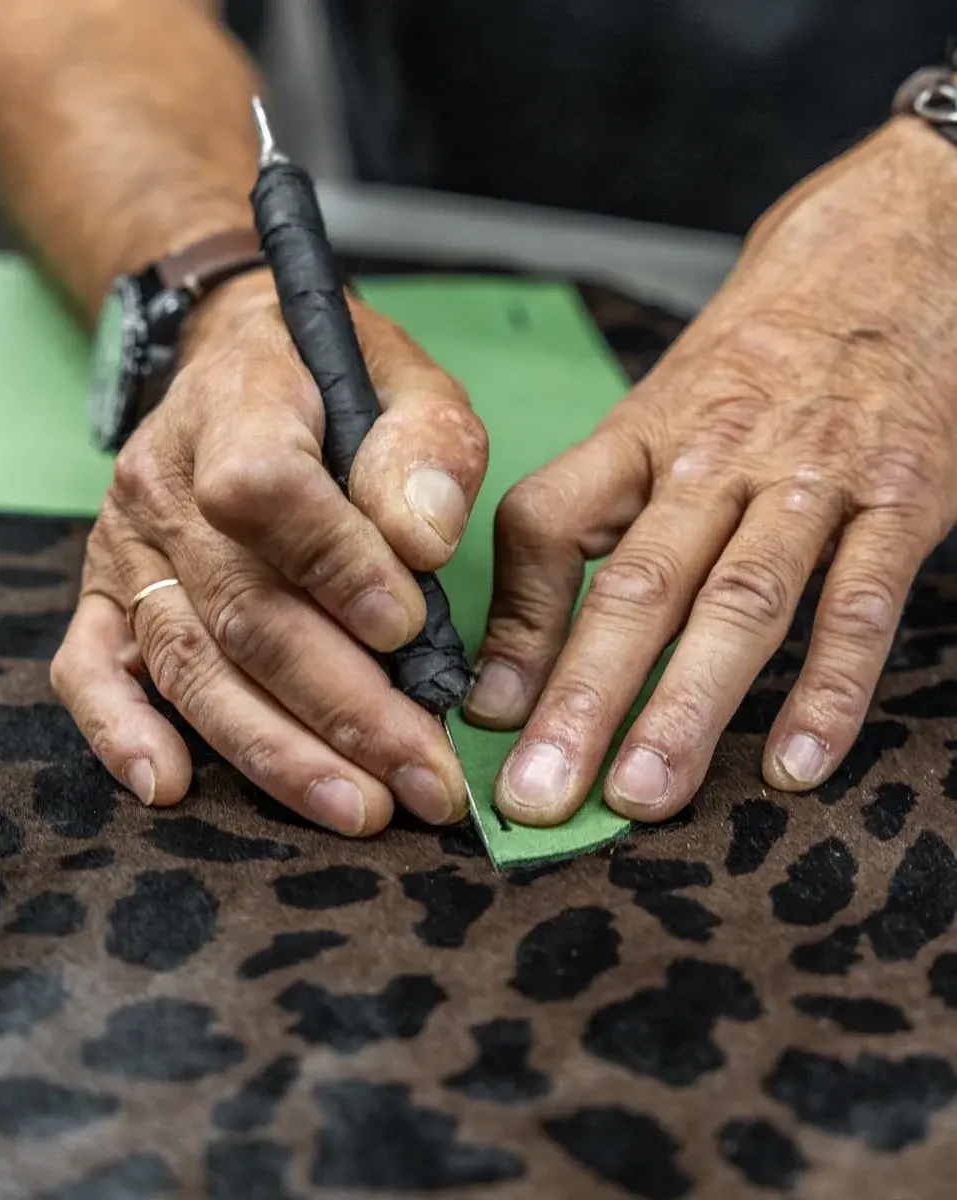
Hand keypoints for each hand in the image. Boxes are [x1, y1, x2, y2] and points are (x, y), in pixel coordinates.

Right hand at [52, 271, 487, 833]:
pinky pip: (92, 670)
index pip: (264, 491)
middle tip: (424, 780)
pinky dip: (123, 733)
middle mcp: (165, 485)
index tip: (409, 629)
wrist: (247, 359)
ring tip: (358, 808)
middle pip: (243, 611)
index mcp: (242, 407)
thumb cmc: (343, 382)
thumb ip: (427, 448)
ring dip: (274, 750)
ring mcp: (127, 547)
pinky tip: (171, 788)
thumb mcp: (410, 383)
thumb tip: (423, 544)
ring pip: (190, 663)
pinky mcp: (105, 595)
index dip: (335, 565)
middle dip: (344, 709)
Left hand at [467, 117, 956, 824]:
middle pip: (636, 584)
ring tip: (643, 795)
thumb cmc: (759, 354)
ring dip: (688, 704)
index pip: (548, 522)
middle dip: (581, 699)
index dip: (512, 624)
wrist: (892, 246)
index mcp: (642, 432)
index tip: (481, 714)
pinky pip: (862, 602)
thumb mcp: (662, 411)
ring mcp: (813, 478)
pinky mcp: (904, 497)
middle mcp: (715, 456)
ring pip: (739, 601)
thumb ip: (599, 512)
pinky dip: (831, 688)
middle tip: (537, 795)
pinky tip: (797, 764)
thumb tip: (518, 649)